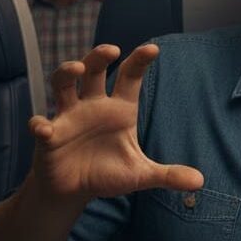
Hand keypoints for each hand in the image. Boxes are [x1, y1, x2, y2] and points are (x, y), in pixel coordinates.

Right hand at [28, 44, 203, 202]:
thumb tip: (200, 181)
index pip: (130, 78)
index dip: (139, 61)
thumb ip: (168, 175)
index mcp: (119, 110)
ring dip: (67, 73)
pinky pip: (40, 124)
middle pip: (94, 71)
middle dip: (99, 57)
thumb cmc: (108, 174)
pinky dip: (40, 125)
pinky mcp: (48, 136)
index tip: (153, 49)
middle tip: (112, 50)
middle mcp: (92, 106)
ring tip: (78, 69)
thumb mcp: (141, 175)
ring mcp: (68, 118)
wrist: (74, 191)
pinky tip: (45, 130)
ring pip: (63, 84)